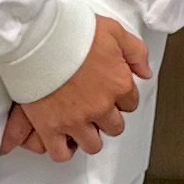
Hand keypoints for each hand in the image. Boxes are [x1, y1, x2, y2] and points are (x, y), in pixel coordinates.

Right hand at [10, 17, 148, 159]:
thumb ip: (135, 52)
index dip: (119, 98)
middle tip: (92, 108)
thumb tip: (145, 72)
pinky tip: (62, 138)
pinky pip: (62, 153)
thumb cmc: (72, 30)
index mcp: (118, 84)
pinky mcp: (50, 127)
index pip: (130, 103)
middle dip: (105, 119)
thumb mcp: (114, 30)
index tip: (108, 92)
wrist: (38, 37)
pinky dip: (63, 149)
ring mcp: (76, 119)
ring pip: (92, 144)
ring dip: (88, 136)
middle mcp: (101, 106)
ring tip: (78, 124)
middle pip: (113, 127)